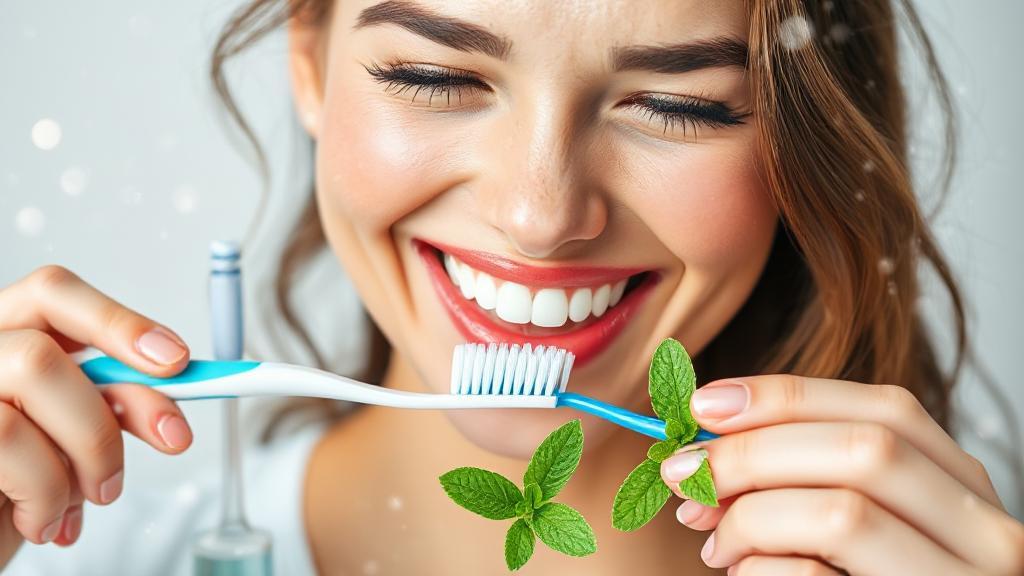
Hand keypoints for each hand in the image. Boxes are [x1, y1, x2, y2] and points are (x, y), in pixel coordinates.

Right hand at [0, 266, 193, 565]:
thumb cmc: (20, 483)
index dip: (119, 321)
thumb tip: (170, 413)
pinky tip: (44, 519)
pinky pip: (8, 443)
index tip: (176, 360)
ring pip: (27, 395)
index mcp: (11, 335)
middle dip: (116, 408)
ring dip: (88, 457)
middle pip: (43, 352)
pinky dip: (46, 494)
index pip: (53, 293)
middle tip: (168, 444)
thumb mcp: (77, 435)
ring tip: (93, 496)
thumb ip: (120, 405)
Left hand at [659, 374, 1023, 574]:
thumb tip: (703, 439)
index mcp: (962, 485)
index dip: (787, 396)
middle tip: (684, 472)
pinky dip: (759, 570)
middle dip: (753, 451)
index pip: (887, 409)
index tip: (704, 402)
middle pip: (865, 450)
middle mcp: (984, 532)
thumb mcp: (850, 517)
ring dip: (749, 518)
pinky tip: (744, 575)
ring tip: (714, 543)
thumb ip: (802, 473)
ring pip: (842, 514)